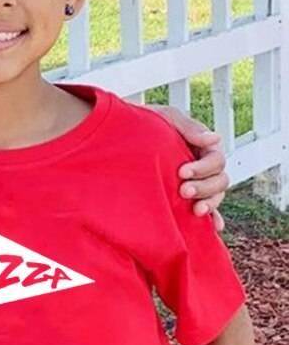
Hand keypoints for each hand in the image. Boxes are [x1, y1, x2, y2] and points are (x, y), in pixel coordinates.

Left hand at [151, 105, 228, 231]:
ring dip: (209, 203)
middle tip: (183, 191)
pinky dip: (212, 217)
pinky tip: (212, 227)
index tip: (181, 172)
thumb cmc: (148, 121)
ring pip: (215, 195)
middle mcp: (204, 166)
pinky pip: (207, 208)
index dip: (203, 168)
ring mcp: (197, 181)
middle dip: (204, 187)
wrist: (123, 134)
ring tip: (195, 210)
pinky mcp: (188, 195)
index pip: (216, 161)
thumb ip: (189, 127)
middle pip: (219, 181)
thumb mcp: (166, 117)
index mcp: (203, 147)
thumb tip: (215, 138)